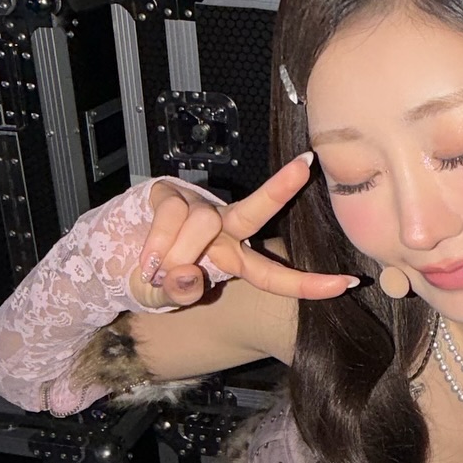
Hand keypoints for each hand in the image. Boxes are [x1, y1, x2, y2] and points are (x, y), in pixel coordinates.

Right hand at [127, 153, 356, 308]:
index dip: (308, 283)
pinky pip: (172, 216)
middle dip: (280, 188)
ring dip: (178, 253)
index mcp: (234, 258)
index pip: (274, 274)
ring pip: (203, 224)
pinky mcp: (172, 195)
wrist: (116, 258)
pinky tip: (146, 258)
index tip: (347, 283)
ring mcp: (199, 210)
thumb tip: (189, 277)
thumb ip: (179, 292)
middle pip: (257, 210)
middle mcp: (225, 230)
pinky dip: (157, 243)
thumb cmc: (156, 279)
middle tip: (304, 166)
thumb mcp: (168, 296)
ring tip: (158, 270)